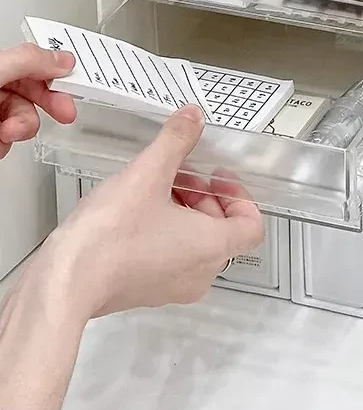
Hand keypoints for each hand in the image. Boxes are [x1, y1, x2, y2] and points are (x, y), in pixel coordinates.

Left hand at [0, 43, 76, 158]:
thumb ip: (30, 61)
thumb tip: (64, 60)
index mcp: (0, 66)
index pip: (34, 65)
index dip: (56, 74)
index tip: (75, 85)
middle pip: (33, 95)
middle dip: (47, 105)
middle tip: (65, 113)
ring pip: (22, 123)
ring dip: (21, 129)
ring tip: (7, 132)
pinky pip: (6, 144)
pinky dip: (3, 145)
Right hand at [37, 104, 263, 319]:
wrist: (65, 281)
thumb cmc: (111, 234)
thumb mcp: (148, 173)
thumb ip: (176, 141)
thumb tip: (193, 118)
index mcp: (212, 247)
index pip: (251, 226)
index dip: (239, 196)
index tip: (217, 176)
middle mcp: (199, 274)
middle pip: (222, 232)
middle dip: (205, 197)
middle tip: (180, 174)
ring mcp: (171, 288)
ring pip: (195, 245)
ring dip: (184, 213)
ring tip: (155, 188)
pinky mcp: (145, 292)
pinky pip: (170, 259)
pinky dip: (165, 233)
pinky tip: (135, 212)